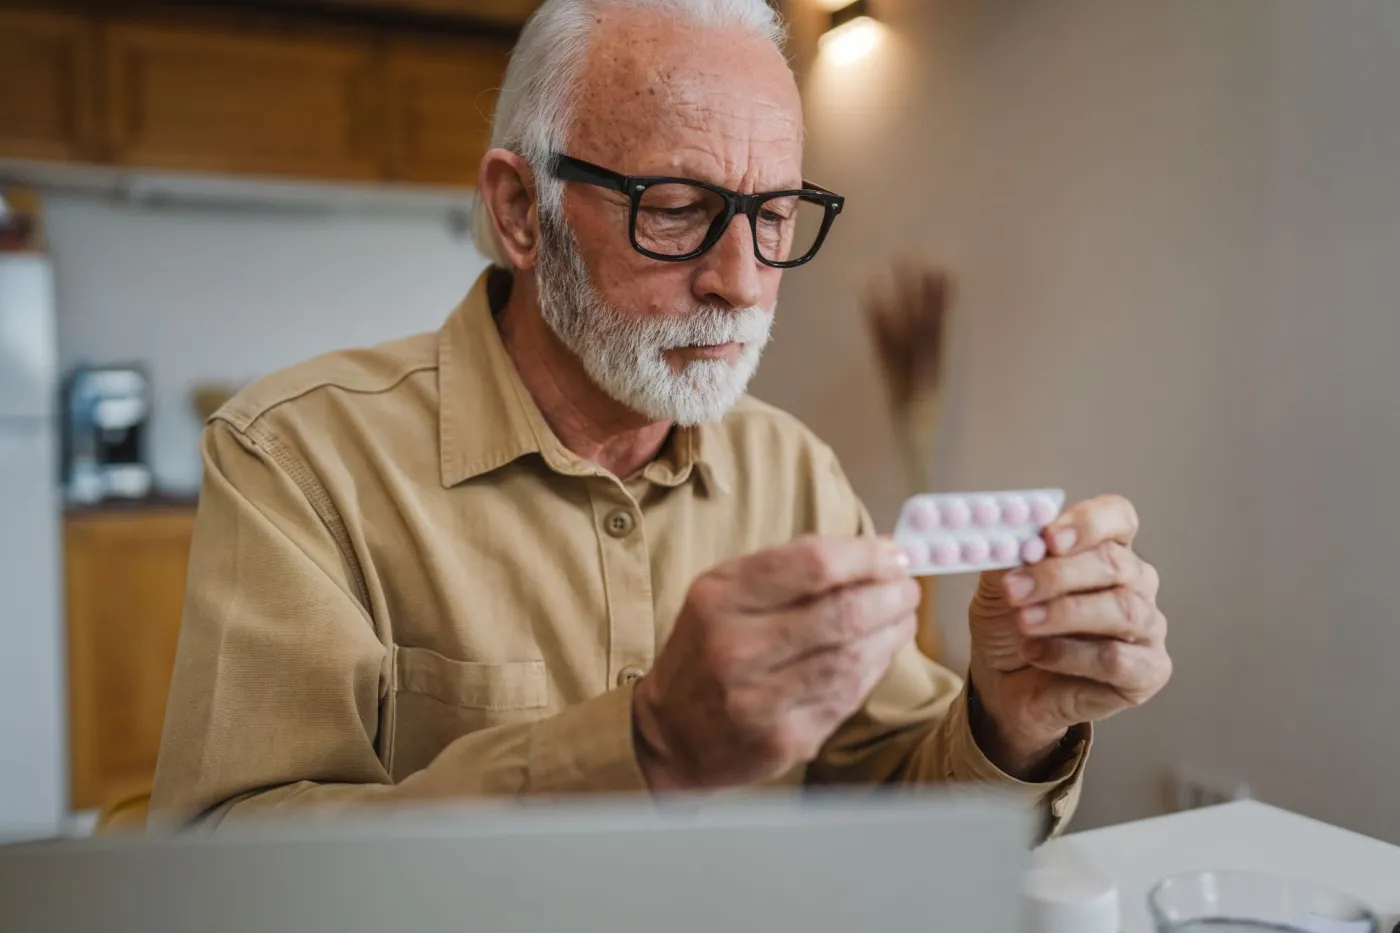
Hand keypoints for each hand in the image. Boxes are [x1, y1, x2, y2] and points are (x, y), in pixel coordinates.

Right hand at [632, 536, 920, 790]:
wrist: (670, 733)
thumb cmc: (707, 650)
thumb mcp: (723, 594)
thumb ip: (787, 571)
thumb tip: (870, 553)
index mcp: (719, 597)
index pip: (812, 565)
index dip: (866, 557)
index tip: (894, 554)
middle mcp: (734, 647)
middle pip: (841, 613)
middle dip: (890, 596)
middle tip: (907, 588)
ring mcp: (759, 698)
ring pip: (853, 658)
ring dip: (891, 633)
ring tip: (902, 618)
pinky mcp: (784, 739)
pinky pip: (847, 696)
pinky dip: (873, 669)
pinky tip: (879, 654)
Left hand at [968, 494, 1171, 778]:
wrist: (1001, 686)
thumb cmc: (1008, 627)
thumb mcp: (998, 586)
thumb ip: (1009, 558)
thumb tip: (1011, 537)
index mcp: (1104, 548)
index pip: (1116, 517)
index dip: (1087, 522)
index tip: (1048, 537)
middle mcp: (1134, 582)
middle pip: (1114, 562)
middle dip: (1058, 574)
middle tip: (1015, 588)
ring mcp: (1147, 626)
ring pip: (1123, 609)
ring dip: (1065, 614)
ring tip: (1023, 622)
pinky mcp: (1147, 671)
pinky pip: (1118, 658)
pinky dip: (1071, 656)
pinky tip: (1038, 654)